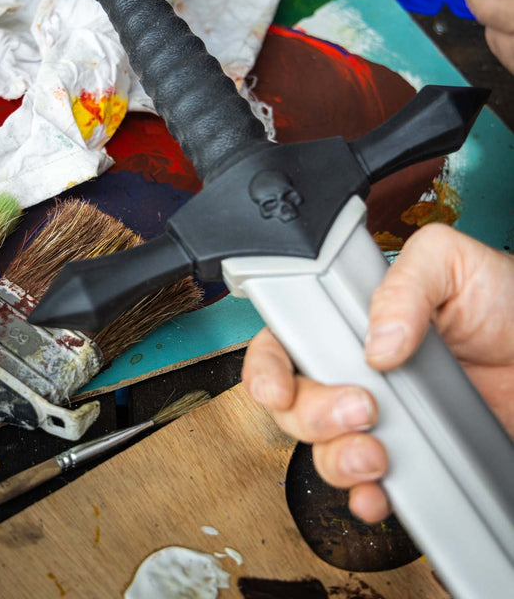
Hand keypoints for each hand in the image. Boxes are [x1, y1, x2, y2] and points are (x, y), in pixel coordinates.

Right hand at [242, 224, 513, 522]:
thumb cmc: (504, 300)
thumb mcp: (450, 262)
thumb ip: (404, 284)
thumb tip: (376, 340)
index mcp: (353, 318)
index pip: (288, 341)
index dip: (269, 368)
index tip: (278, 389)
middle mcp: (357, 368)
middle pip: (296, 402)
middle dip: (311, 413)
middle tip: (361, 407)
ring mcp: (383, 414)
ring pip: (324, 449)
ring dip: (337, 458)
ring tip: (375, 451)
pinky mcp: (410, 453)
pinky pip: (369, 486)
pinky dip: (365, 496)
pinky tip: (381, 489)